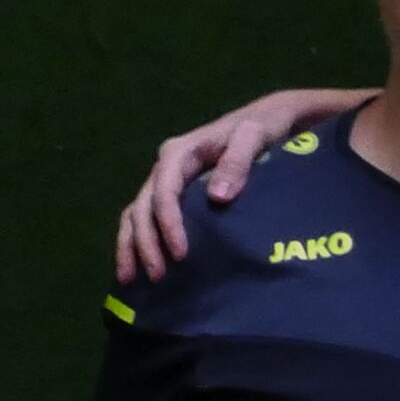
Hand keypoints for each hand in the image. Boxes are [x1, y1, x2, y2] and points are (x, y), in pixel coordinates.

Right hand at [120, 89, 369, 283]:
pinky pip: (147, 218)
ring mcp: (167, 180)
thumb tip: (218, 198)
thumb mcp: (254, 137)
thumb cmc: (262, 128)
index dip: (168, 224)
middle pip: (143, 207)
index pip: (164, 192)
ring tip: (132, 280)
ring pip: (137, 214)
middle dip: (146, 243)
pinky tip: (137, 268)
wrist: (267, 120)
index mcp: (180, 152)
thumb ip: (238, 163)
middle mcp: (167, 166)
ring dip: (132, 246)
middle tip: (158, 277)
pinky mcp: (175, 193)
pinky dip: (139, 241)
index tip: (181, 254)